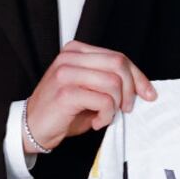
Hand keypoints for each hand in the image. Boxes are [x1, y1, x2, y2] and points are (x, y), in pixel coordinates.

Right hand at [22, 40, 156, 153]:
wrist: (31, 127)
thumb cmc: (62, 110)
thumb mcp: (87, 88)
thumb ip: (108, 80)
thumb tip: (141, 87)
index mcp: (76, 51)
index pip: (118, 57)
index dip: (138, 76)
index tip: (149, 93)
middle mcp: (70, 57)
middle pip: (119, 64)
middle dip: (130, 90)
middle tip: (124, 109)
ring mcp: (66, 73)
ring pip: (114, 83)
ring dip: (115, 106)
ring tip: (104, 116)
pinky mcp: (66, 92)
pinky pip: (103, 101)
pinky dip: (106, 115)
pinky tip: (95, 121)